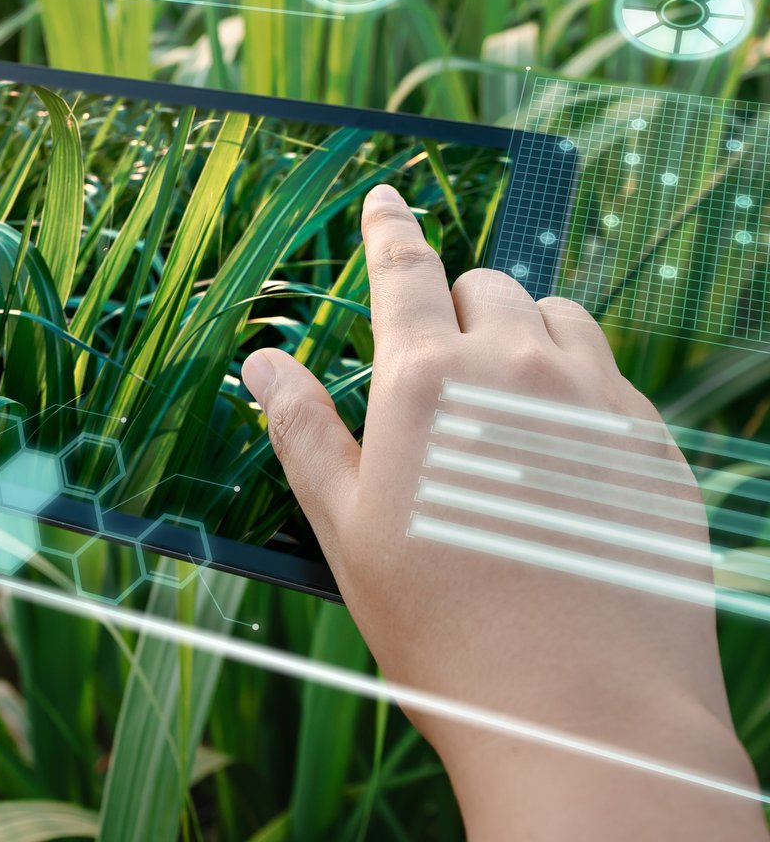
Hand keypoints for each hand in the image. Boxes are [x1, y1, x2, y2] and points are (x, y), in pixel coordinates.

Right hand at [241, 184, 764, 839]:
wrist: (587, 716)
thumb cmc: (443, 628)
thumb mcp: (346, 528)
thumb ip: (302, 429)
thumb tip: (261, 359)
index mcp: (429, 382)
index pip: (405, 269)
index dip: (389, 228)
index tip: (385, 198)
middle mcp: (517, 368)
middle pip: (486, 288)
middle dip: (456, 311)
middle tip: (440, 379)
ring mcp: (596, 401)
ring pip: (557, 317)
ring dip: (523, 336)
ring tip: (503, 405)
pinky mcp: (653, 445)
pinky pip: (611, 376)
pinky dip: (578, 386)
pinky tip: (561, 457)